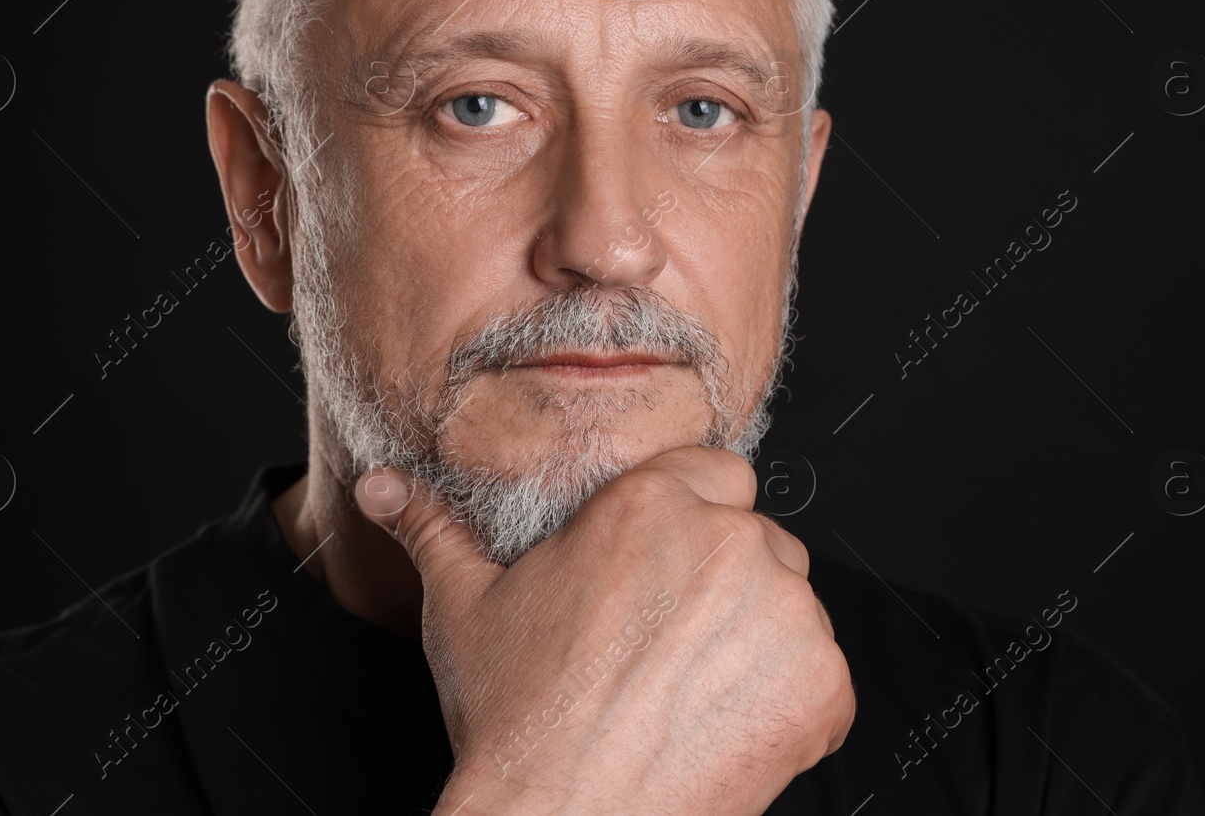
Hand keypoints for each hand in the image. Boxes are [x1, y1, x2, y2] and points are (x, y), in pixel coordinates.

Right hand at [355, 446, 854, 815]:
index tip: (667, 573)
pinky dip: (788, 704)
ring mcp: (787, 614)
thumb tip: (380, 487)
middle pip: (759, 539)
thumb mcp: (463, 607)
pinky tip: (720, 731)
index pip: (717, 474)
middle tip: (667, 648)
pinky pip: (822, 676)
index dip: (693, 522)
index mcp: (651, 504)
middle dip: (726, 582)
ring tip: (686, 695)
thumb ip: (432, 528)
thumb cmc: (512, 717)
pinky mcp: (824, 685)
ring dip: (758, 640)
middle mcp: (729, 543)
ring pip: (793, 604)